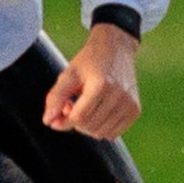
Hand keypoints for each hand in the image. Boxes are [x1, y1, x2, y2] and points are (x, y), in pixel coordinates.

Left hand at [43, 24, 141, 139]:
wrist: (116, 48)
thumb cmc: (89, 61)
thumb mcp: (69, 74)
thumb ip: (56, 97)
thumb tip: (48, 121)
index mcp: (101, 84)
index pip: (78, 118)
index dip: (63, 122)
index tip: (55, 117)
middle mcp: (119, 95)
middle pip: (88, 127)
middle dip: (75, 121)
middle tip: (72, 105)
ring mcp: (130, 104)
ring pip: (100, 133)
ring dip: (87, 126)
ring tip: (85, 107)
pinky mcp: (135, 110)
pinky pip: (112, 134)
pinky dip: (101, 128)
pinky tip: (97, 112)